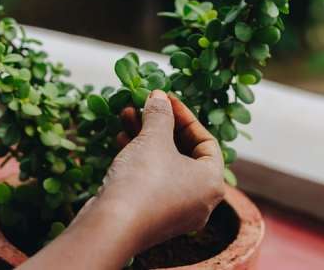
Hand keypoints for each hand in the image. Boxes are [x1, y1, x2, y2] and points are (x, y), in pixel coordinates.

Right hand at [99, 89, 225, 247]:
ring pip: (165, 166)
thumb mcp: (154, 138)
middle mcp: (200, 200)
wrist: (111, 226)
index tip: (165, 99)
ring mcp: (176, 211)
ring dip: (147, 138)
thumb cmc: (143, 180)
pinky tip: (121, 139)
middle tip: (145, 106)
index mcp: (212, 182)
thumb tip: (159, 96)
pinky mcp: (153, 216)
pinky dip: (141, 159)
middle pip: (184, 153)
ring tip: (127, 115)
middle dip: (162, 125)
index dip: (185, 116)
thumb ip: (160, 114)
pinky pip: (153, 181)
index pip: (206, 141)